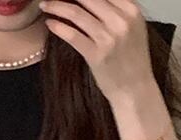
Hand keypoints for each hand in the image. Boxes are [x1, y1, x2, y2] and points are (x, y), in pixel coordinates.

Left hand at [38, 0, 156, 101]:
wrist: (134, 90)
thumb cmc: (131, 60)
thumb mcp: (132, 28)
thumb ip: (116, 10)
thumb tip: (90, 1)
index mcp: (131, 11)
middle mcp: (121, 21)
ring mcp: (108, 38)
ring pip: (76, 13)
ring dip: (56, 6)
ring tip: (45, 4)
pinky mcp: (96, 55)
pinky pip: (72, 35)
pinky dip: (58, 27)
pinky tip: (49, 23)